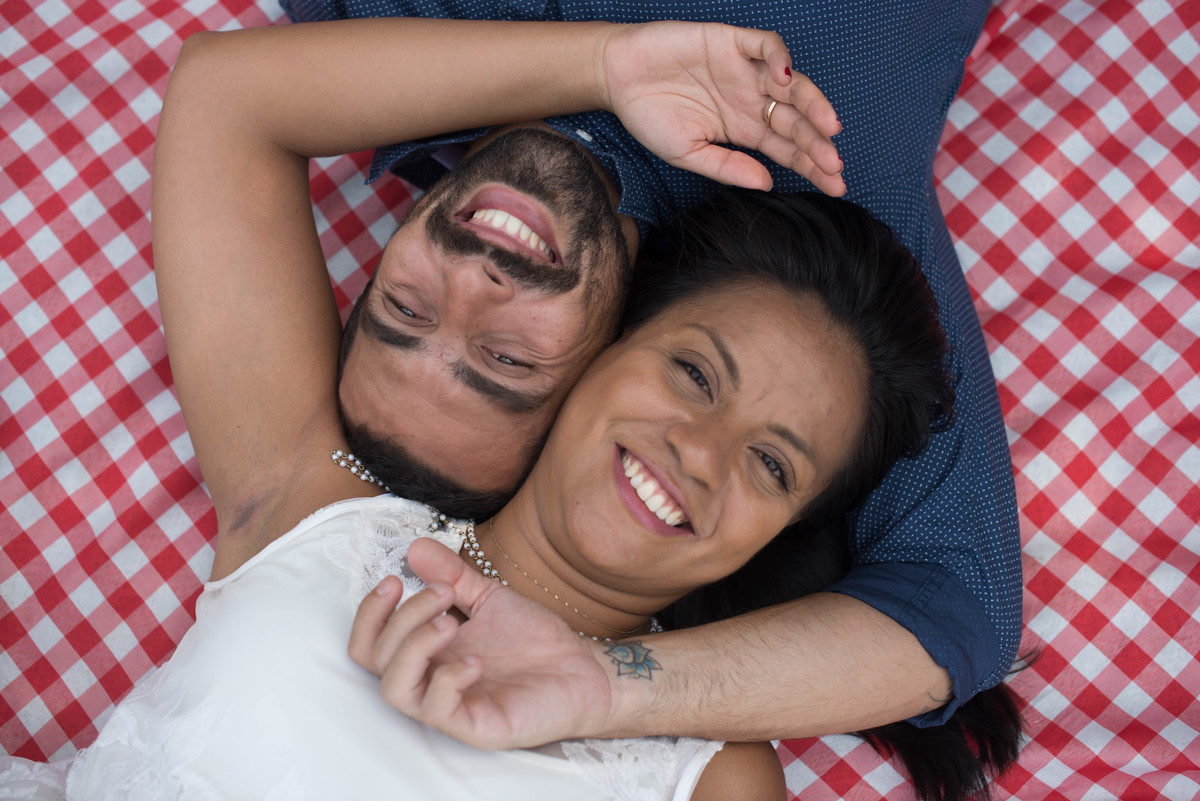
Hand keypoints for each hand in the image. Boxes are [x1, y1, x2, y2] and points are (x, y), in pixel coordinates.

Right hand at [348, 537, 617, 748]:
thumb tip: (416, 546)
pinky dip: (449, 678)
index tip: (397, 578)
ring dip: (414, 646)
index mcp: (426, 654)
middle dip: (403, 617)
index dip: (370, 612)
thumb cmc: (534, 640)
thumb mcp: (489, 598)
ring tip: (452, 622)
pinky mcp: (475, 727)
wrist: (583, 668)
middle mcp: (429, 681)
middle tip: (444, 594)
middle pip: (376, 659)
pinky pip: (438, 710)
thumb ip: (452, 576)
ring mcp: (449, 707)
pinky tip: (478, 659)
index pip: (369, 644)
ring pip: (394, 690)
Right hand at [597, 21, 843, 194]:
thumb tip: (766, 182)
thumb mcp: (687, 153)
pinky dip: (779, 56)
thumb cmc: (649, 116)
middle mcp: (751, 100)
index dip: (812, 166)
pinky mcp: (731, 42)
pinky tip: (785, 77)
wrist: (617, 77)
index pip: (787, 149)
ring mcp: (744, 71)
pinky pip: (764, 44)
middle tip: (835, 165)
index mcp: (744, 129)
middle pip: (796, 121)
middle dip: (818, 143)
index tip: (835, 185)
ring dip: (812, 104)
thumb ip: (726, 167)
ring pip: (791, 85)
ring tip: (828, 126)